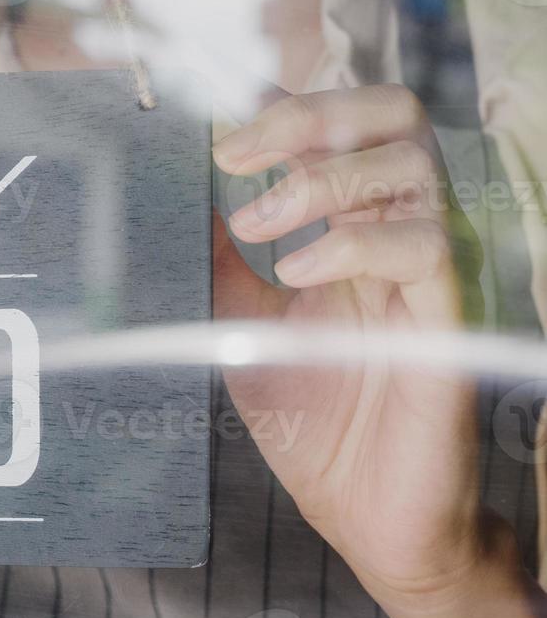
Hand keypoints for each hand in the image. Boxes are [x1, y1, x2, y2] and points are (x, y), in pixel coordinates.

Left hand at [213, 84, 502, 615]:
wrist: (363, 512)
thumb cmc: (311, 418)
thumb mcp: (238, 319)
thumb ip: (216, 256)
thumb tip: (167, 193)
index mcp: (351, 221)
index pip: (342, 120)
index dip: (283, 105)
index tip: (212, 132)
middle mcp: (398, 230)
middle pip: (392, 112)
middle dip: (309, 115)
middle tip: (235, 156)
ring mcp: (429, 270)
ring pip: (412, 164)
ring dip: (321, 178)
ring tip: (258, 225)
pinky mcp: (448, 317)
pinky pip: (426, 246)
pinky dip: (356, 242)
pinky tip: (301, 272)